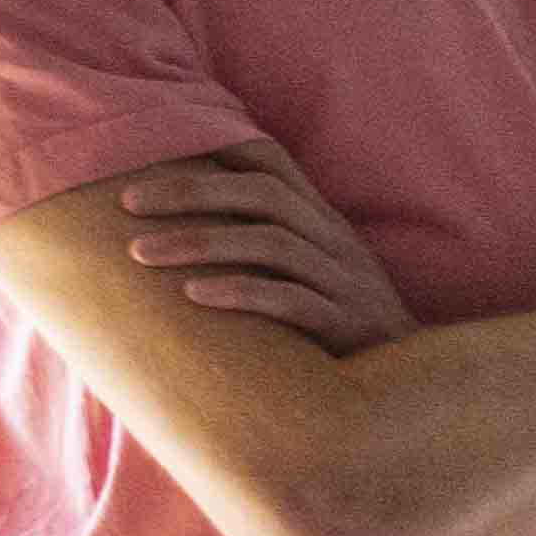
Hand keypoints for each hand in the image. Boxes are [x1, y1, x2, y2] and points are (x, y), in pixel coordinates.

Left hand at [105, 142, 411, 348]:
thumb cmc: (338, 330)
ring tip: (140, 254)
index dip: (217, 145)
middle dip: (191, 193)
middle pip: (263, 195)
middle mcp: (335, 243)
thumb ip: (261, 244)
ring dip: (200, 243)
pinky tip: (194, 296)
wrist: (409, 390)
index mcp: (322, 222)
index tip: (150, 149)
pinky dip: (241, 293)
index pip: (273, 163)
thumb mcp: (311, 273)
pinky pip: (292, 301)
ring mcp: (345, 283)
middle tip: (126, 203)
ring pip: (272, 244)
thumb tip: (180, 224)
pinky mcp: (349, 326)